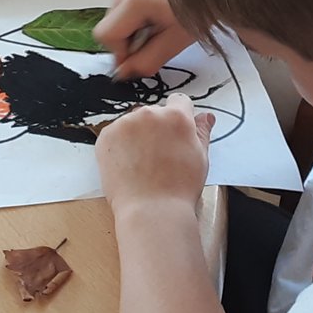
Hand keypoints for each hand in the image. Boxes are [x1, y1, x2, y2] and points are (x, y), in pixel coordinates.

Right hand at [94, 0, 194, 77]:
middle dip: (128, 43)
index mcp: (134, 0)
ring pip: (114, 22)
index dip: (121, 54)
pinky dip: (135, 22)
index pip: (106, 36)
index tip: (141, 57)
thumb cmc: (200, 10)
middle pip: (109, 29)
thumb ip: (146, 61)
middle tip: (156, 41)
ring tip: (159, 28)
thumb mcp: (175, 43)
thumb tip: (122, 74)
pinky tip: (156, 19)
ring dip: (132, 33)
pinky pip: (122, 13)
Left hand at [97, 92, 214, 215]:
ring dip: (137, 135)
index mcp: (176, 116)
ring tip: (142, 163)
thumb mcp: (200, 158)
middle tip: (158, 155)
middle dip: (156, 128)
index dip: (179, 116)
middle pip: (154, 112)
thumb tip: (206, 117)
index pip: (179, 101)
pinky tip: (128, 165)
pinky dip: (119, 145)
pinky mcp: (107, 136)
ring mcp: (126, 123)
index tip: (175, 133)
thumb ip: (202, 133)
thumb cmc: (180, 188)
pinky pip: (115, 134)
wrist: (152, 210)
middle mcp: (150, 114)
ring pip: (133, 122)